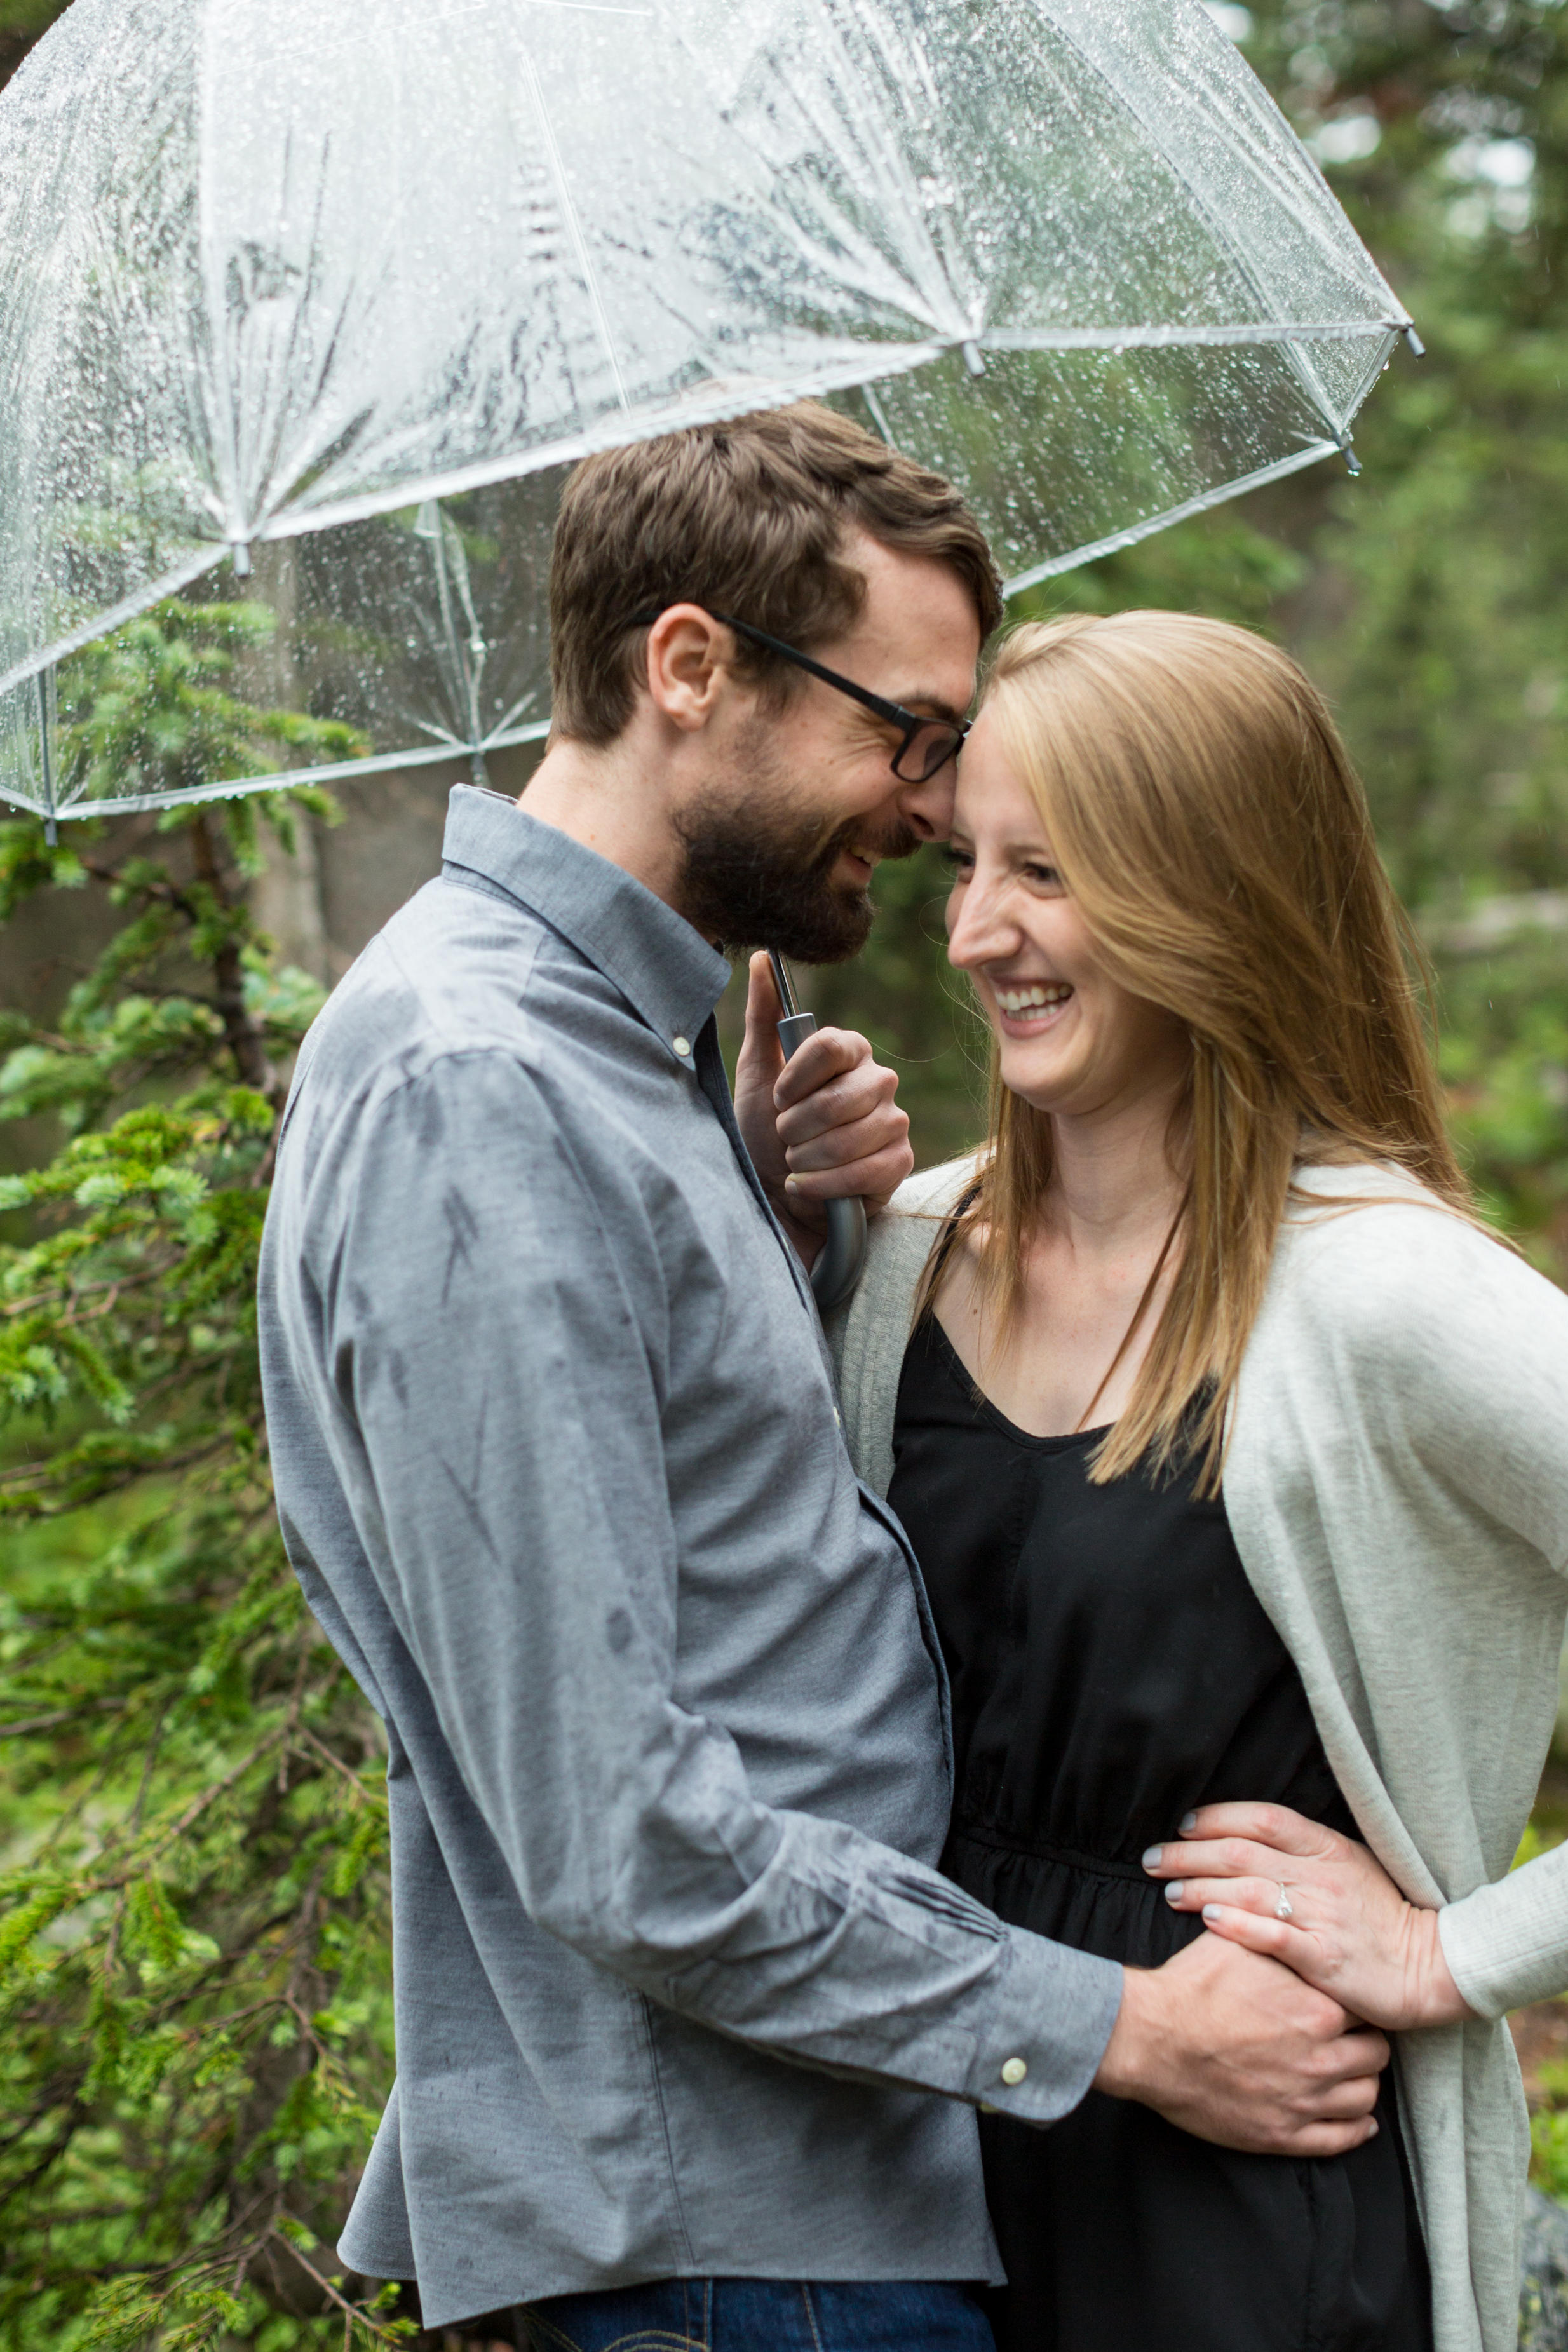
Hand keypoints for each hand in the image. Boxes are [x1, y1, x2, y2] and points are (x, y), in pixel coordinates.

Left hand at [732, 951, 911, 1266]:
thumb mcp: (756, 1071)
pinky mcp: (899, 1162)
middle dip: (796, 1127)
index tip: (777, 1098)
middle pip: (839, 1098)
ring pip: (849, 1138)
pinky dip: (823, 1185)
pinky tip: (805, 1186)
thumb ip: (762, 1016)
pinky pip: (864, 1172)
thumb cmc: (763, 1129)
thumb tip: (759, 957)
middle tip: (784, 1137)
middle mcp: (878, 1080)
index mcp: (849, 1050)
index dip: (797, 1079)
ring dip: (806, 1158)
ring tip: (795, 1161)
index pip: (833, 1046)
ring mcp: (894, 1122)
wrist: (774, 1193)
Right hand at [1093, 1930, 1388, 2155]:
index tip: (1347, 2000)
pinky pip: (1341, 2139)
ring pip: (1365, 2097)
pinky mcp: (1282, 2134)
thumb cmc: (1192, 1986)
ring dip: (1363, 2082)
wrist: (1151, 2038)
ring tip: (1351, 2072)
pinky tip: (1360, 2121)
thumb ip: (1276, 1933)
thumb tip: (1291, 1911)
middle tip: (1352, 2036)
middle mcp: (1321, 2058)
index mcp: (1318, 2010)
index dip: (1358, 2001)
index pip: (1366, 2008)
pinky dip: (1357, 2130)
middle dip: (1366, 2042)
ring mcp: (1304, 2101)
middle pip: (1375, 2054)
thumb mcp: (1239, 1942)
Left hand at [1142, 1802, 1474, 2032]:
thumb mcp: (1351, 1865)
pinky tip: (1207, 1922)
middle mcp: (1321, 1876)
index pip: (1263, 1817)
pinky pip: (1274, 1937)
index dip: (1217, 1816)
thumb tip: (1250, 1835)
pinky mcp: (1326, 1958)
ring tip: (1167, 1891)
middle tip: (1152, 1858)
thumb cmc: (1384, 1915)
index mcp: (1328, 1848)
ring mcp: (1324, 1916)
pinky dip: (1238, 1925)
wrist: (1436, 1965)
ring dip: (1201, 1887)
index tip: (1184, 1825)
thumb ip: (1305, 1850)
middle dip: (1189, 1853)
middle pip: (1242, 1852)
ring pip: (1249, 1890)